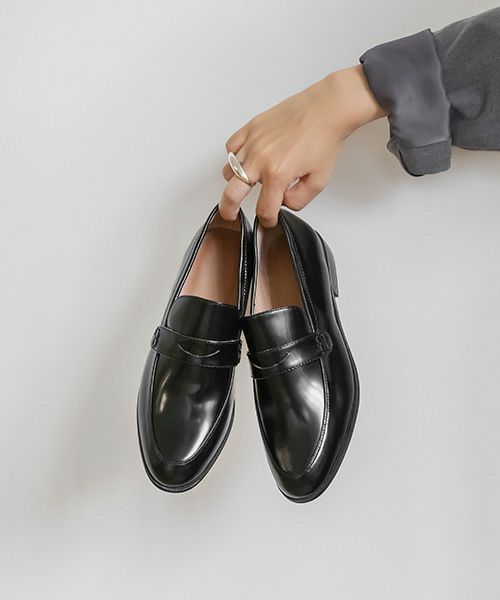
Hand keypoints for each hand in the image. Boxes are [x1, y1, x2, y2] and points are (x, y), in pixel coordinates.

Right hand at [220, 65, 386, 226]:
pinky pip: (231, 148)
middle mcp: (260, 159)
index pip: (264, 209)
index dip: (267, 220)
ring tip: (246, 181)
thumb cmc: (324, 139)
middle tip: (231, 214)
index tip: (269, 219)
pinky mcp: (251, 128)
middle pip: (232, 195)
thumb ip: (298, 200)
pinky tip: (245, 159)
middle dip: (230, 210)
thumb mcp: (319, 181)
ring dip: (236, 181)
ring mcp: (252, 143)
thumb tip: (283, 202)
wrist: (326, 109)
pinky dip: (234, 157)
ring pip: (229, 171)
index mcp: (277, 175)